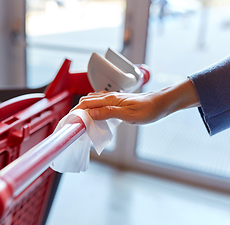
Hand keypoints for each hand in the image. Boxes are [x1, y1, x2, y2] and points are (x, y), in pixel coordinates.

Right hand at [72, 79, 199, 123]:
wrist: (161, 103)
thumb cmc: (148, 110)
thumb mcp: (129, 115)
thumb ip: (108, 113)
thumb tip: (90, 114)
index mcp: (110, 100)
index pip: (86, 105)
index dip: (75, 112)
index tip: (68, 121)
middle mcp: (109, 97)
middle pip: (86, 102)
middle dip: (76, 110)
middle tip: (70, 123)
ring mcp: (113, 98)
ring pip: (92, 101)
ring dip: (83, 108)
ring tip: (78, 120)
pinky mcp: (117, 101)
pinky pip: (99, 102)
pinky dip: (92, 107)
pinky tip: (93, 114)